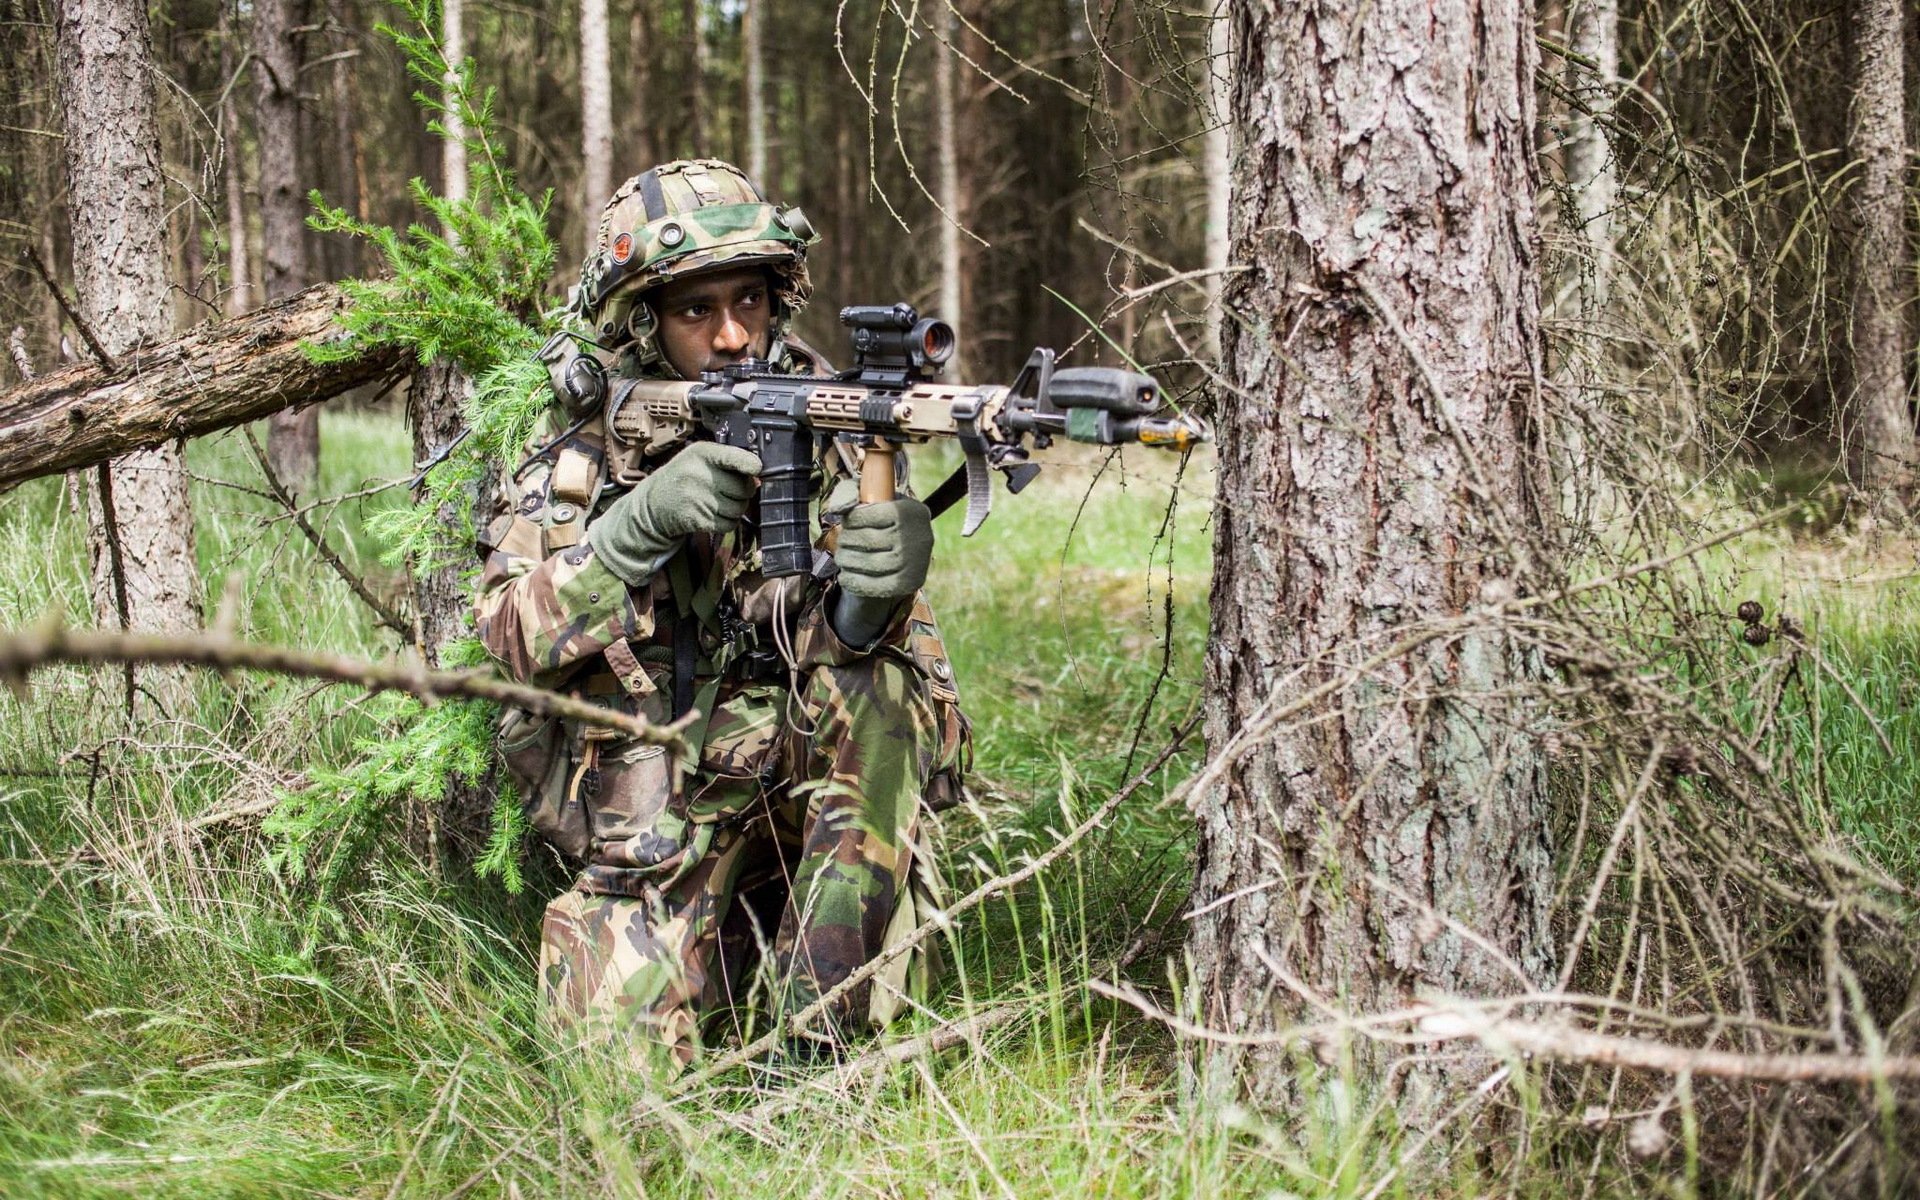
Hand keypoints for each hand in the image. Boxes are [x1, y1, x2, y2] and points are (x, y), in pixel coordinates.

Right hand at [589, 442, 760, 582]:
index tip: (757, 468)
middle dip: (743, 493)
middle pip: (743, 488)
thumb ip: (727, 462)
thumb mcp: (698, 460)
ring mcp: (698, 498)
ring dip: (736, 509)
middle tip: (731, 491)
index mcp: (702, 453)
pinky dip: (728, 523)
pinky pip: (728, 524)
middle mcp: (699, 474)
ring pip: (738, 508)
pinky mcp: (697, 519)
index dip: (751, 464)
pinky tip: (716, 515)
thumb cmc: (683, 477)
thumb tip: (758, 476)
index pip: (735, 457)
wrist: (653, 504)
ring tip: (721, 503)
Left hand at [835, 497, 932, 598]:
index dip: (851, 519)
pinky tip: (844, 577)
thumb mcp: (873, 495)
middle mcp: (919, 536)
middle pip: (869, 540)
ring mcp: (916, 563)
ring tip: (841, 558)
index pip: (870, 514)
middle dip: (847, 541)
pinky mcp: (910, 583)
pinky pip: (877, 586)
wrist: (910, 546)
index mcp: (911, 511)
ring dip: (848, 561)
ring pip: (871, 563)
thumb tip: (836, 509)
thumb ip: (850, 491)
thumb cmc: (885, 517)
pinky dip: (855, 582)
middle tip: (842, 541)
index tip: (847, 522)